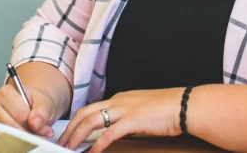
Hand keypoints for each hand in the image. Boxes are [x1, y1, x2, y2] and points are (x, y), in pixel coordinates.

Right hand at [0, 83, 59, 139]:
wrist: (32, 104)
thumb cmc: (36, 101)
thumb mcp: (44, 102)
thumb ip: (41, 112)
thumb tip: (34, 123)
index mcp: (6, 92)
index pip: (19, 114)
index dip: (34, 123)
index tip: (45, 128)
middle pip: (11, 125)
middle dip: (29, 132)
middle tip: (44, 134)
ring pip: (7, 134)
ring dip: (24, 137)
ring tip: (38, 135)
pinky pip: (4, 138)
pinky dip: (18, 140)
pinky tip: (28, 136)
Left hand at [58, 88, 183, 151]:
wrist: (185, 105)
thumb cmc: (168, 109)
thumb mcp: (142, 110)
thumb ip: (127, 116)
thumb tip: (117, 128)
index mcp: (120, 98)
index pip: (90, 108)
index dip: (76, 122)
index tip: (68, 134)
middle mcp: (119, 101)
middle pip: (84, 113)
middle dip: (69, 130)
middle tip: (61, 144)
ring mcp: (125, 109)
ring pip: (91, 120)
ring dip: (77, 136)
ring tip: (69, 149)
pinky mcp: (133, 120)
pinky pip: (109, 133)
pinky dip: (97, 144)